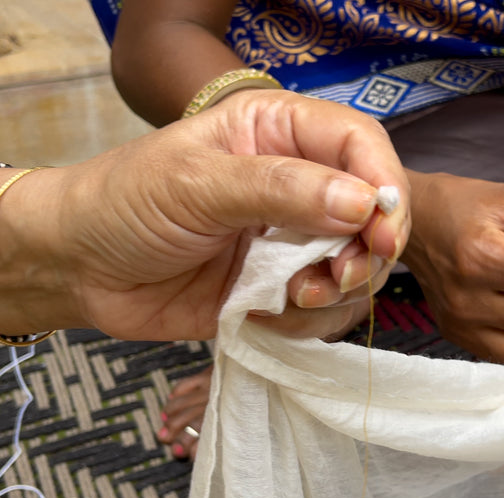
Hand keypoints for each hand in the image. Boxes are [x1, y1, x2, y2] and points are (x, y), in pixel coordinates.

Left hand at [2, 90, 409, 341]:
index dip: (383, 185)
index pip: (361, 144)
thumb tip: (362, 203)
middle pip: (375, 212)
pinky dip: (309, 320)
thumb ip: (281, 189)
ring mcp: (294, 238)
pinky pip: (328, 309)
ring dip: (338, 290)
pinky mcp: (283, 287)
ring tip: (293, 296)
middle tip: (340, 275)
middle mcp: (298, 183)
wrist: (80, 270)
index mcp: (279, 132)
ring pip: (360, 266)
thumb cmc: (125, 204)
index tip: (382, 231)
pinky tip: (265, 314)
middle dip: (367, 251)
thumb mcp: (197, 184)